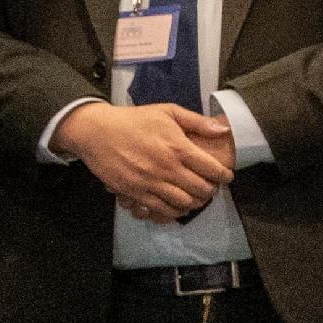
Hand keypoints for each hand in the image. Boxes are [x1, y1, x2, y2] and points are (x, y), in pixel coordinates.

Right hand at [57, 102, 237, 220]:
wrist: (96, 132)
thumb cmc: (134, 120)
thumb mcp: (168, 111)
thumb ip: (198, 122)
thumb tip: (223, 130)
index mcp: (178, 148)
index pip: (212, 169)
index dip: (224, 176)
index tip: (226, 176)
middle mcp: (167, 168)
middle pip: (200, 190)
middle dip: (211, 191)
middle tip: (211, 188)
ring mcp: (150, 182)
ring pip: (183, 203)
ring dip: (194, 203)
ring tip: (196, 197)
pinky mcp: (134, 192)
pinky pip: (160, 209)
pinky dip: (173, 211)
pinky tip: (177, 206)